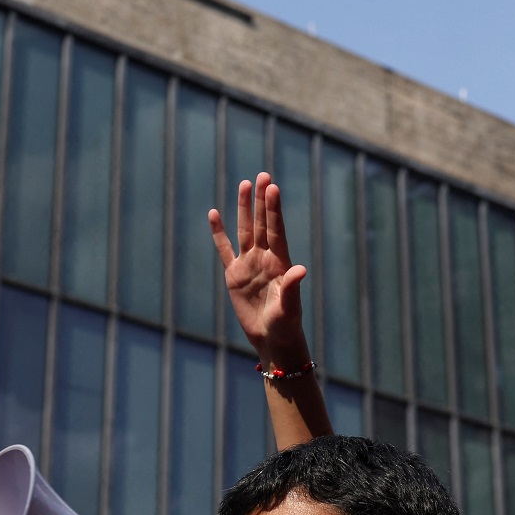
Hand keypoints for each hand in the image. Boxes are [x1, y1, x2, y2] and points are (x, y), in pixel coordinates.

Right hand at [210, 172, 309, 365]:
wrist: (272, 339)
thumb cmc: (286, 324)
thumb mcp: (290, 307)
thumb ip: (293, 287)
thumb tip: (300, 269)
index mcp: (280, 262)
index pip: (276, 229)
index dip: (273, 209)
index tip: (272, 187)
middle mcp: (264, 258)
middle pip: (262, 223)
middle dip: (261, 200)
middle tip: (262, 175)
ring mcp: (249, 264)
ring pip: (245, 230)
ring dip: (244, 209)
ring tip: (244, 184)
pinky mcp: (234, 275)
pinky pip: (224, 250)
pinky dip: (219, 234)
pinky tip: (214, 215)